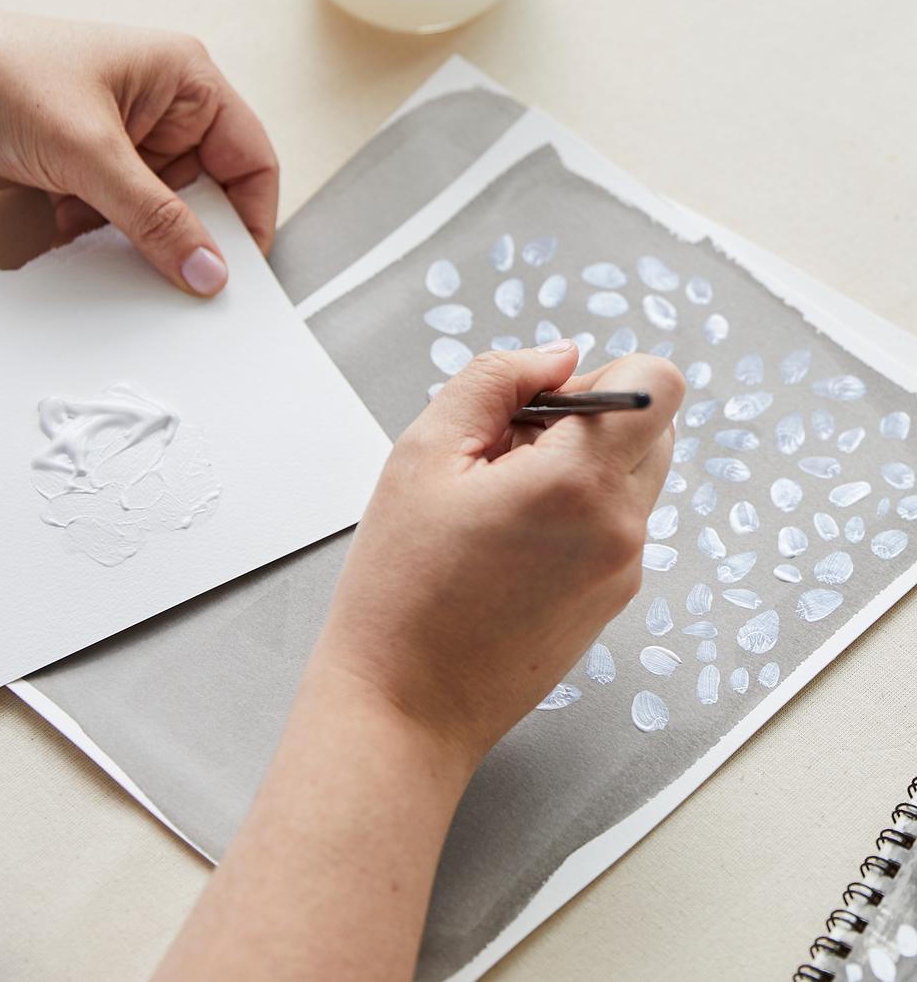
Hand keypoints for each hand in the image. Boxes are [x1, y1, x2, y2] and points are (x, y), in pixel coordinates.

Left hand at [0, 11, 277, 294]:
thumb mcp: (92, 153)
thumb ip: (156, 218)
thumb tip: (208, 271)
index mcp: (183, 77)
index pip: (250, 156)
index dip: (251, 214)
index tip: (240, 270)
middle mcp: (159, 105)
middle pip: (206, 190)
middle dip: (188, 234)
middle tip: (179, 278)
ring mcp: (119, 137)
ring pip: (158, 211)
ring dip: (137, 238)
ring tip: (110, 250)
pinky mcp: (82, 165)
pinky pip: (116, 217)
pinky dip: (101, 237)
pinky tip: (72, 236)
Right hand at [151, 342, 683, 981]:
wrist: (404, 705)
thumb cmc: (402, 586)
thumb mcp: (424, 451)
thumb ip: (495, 380)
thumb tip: (558, 355)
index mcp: (581, 482)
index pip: (658, 382)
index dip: (601, 375)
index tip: (541, 406)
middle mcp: (621, 526)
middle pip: (652, 426)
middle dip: (588, 419)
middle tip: (507, 452)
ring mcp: (624, 570)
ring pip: (632, 474)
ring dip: (579, 466)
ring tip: (498, 502)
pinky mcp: (612, 600)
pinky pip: (614, 523)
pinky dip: (573, 512)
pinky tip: (505, 543)